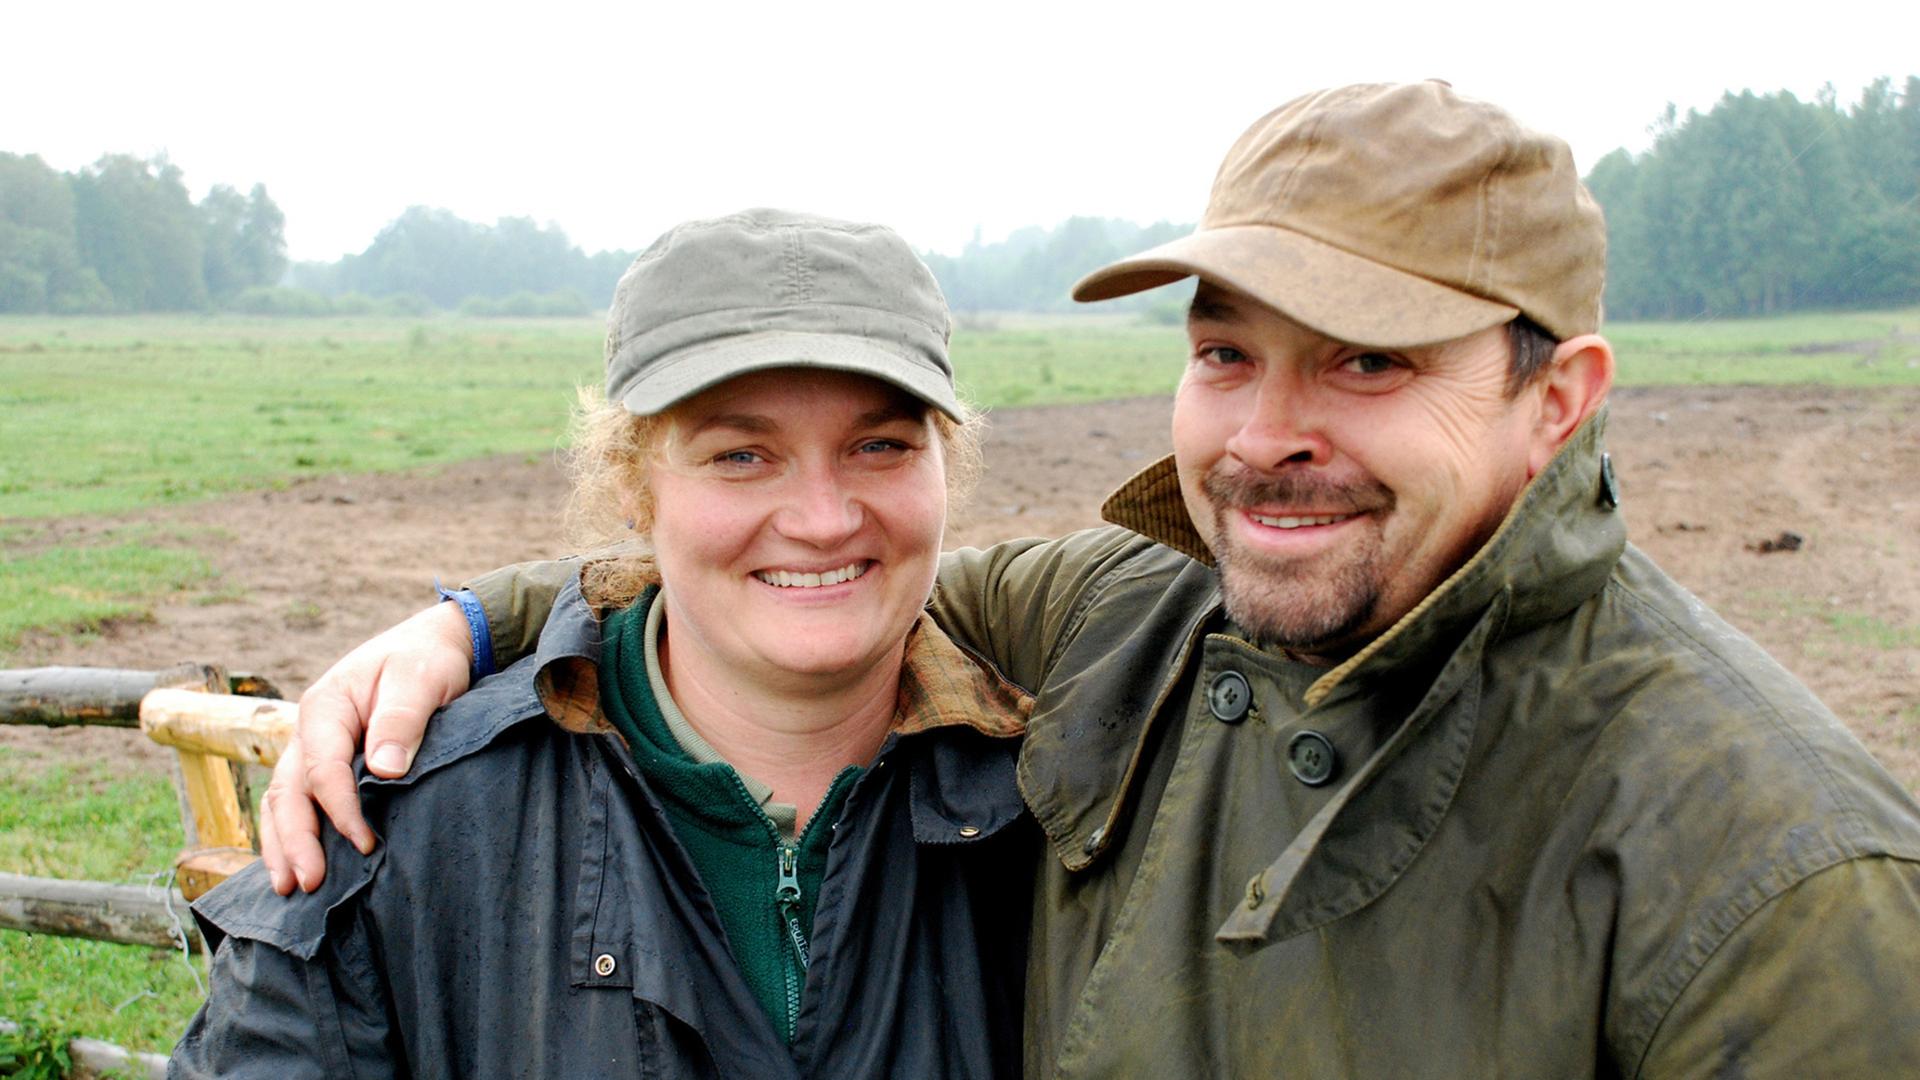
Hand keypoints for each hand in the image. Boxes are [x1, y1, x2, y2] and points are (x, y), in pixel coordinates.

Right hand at [260, 601, 473, 893]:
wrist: (430, 646)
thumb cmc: (425, 661)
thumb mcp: (420, 680)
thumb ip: (402, 720)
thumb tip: (385, 770)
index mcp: (326, 706)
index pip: (323, 769)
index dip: (340, 810)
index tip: (366, 844)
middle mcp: (308, 730)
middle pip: (289, 791)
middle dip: (294, 841)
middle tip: (306, 884)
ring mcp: (311, 748)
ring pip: (283, 801)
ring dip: (282, 844)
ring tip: (288, 888)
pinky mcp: (324, 762)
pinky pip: (298, 801)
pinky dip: (290, 834)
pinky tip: (294, 867)